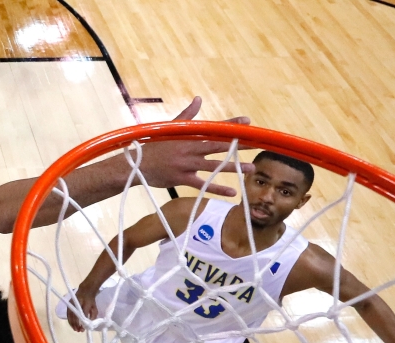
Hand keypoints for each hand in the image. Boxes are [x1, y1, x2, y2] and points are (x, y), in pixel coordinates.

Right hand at [67, 286, 98, 331]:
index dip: (83, 321)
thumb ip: (93, 316)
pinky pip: (68, 314)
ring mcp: (72, 303)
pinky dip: (70, 320)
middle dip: (77, 324)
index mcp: (86, 303)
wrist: (85, 291)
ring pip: (70, 315)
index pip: (84, 313)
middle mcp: (78, 303)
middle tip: (79, 331)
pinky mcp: (69, 304)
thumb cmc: (91, 301)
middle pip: (76, 315)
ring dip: (72, 323)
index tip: (84, 328)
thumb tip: (90, 324)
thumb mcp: (95, 308)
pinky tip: (72, 326)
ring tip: (75, 330)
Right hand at [137, 97, 252, 196]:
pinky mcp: (182, 178)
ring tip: (251, 169)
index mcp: (189, 135)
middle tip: (258, 143)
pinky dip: (217, 188)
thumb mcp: (170, 127)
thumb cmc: (154, 145)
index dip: (231, 124)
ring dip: (234, 167)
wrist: (136, 164)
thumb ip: (187, 114)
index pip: (214, 127)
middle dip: (239, 144)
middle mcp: (191, 148)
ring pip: (215, 165)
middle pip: (220, 145)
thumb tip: (198, 98)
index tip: (247, 121)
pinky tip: (232, 192)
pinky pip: (203, 184)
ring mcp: (187, 164)